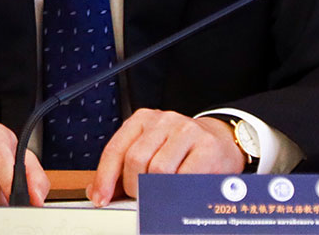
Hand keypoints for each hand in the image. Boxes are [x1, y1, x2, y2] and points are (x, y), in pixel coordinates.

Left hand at [87, 108, 244, 205]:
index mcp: (142, 120)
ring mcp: (186, 130)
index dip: (105, 177)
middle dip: (134, 187)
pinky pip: (183, 176)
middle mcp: (163, 120)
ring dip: (155, 190)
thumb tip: (97, 190)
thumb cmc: (181, 149)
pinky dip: (176, 191)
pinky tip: (178, 191)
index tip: (101, 198)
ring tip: (161, 194)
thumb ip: (123, 168)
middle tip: (140, 198)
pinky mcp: (206, 146)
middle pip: (135, 160)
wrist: (221, 140)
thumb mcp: (150, 150)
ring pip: (158, 169)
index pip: (116, 149)